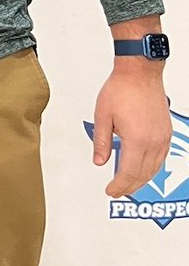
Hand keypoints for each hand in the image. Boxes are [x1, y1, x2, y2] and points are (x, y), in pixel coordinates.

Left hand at [91, 63, 170, 196]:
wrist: (140, 73)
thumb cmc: (121, 90)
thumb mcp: (102, 117)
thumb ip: (101, 142)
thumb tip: (99, 162)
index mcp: (136, 140)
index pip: (128, 173)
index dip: (118, 185)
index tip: (110, 190)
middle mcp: (153, 142)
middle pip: (142, 174)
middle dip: (129, 186)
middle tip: (116, 191)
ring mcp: (163, 138)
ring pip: (154, 168)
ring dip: (141, 179)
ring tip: (127, 183)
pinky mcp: (167, 132)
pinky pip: (161, 158)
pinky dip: (151, 168)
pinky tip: (142, 169)